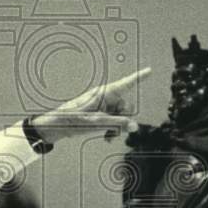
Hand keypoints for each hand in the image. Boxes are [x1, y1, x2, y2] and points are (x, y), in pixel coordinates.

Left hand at [30, 67, 151, 143]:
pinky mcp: (98, 113)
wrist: (57, 126)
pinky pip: (112, 119)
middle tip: (115, 131)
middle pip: (125, 105)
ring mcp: (102, 105)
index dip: (139, 78)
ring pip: (119, 115)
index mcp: (105, 92)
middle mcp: (105, 97)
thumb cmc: (73, 120)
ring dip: (116, 127)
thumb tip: (134, 126)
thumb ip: (118, 124)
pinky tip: (106, 137)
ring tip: (107, 137)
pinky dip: (111, 128)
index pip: (126, 84)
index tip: (150, 71)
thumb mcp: (98, 123)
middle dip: (124, 119)